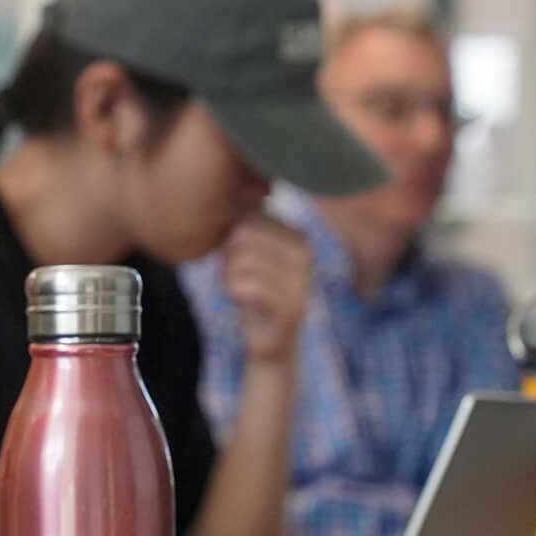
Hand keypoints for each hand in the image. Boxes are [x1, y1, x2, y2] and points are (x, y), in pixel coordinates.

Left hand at [220, 213, 313, 366]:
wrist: (269, 342)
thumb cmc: (252, 292)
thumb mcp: (247, 253)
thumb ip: (243, 225)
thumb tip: (232, 193)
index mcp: (297, 235)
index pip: (248, 217)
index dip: (231, 241)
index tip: (241, 261)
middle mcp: (305, 252)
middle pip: (243, 234)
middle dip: (230, 258)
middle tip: (240, 278)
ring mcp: (302, 279)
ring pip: (242, 259)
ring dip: (230, 277)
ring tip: (243, 290)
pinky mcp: (292, 306)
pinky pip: (245, 285)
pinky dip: (234, 292)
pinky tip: (243, 302)